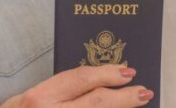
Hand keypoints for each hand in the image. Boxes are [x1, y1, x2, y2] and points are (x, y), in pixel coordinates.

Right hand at [0, 65, 153, 107]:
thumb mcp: (31, 97)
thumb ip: (63, 87)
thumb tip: (100, 79)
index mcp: (39, 98)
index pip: (81, 80)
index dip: (107, 74)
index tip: (127, 71)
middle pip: (97, 104)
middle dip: (124, 98)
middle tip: (143, 92)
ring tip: (137, 104)